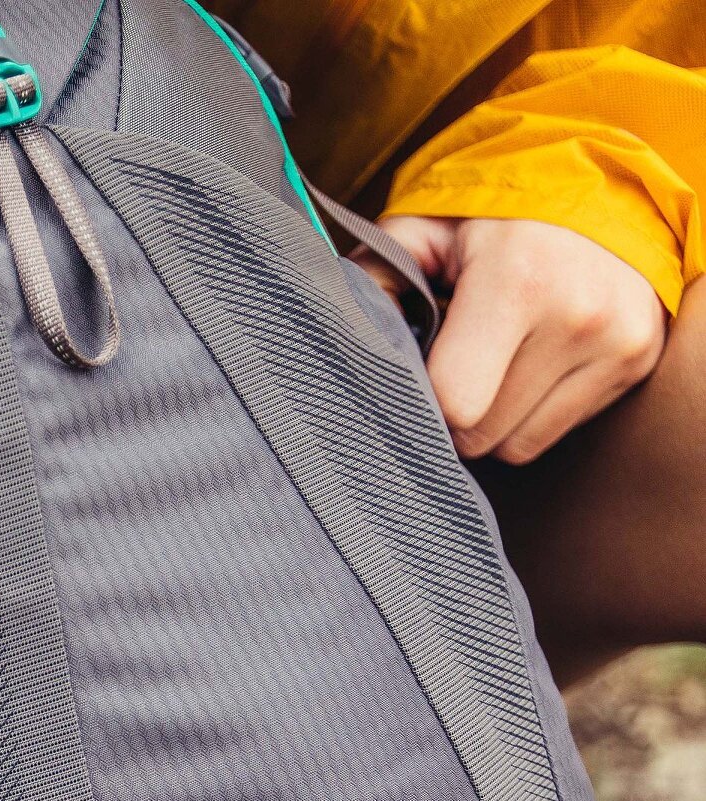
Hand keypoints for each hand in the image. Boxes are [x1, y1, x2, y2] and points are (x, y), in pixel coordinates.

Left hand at [369, 217, 666, 464]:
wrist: (603, 191)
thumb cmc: (495, 218)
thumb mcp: (426, 229)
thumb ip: (372, 275)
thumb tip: (328, 325)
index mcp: (517, 281)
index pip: (453, 403)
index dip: (423, 399)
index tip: (419, 372)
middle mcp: (577, 316)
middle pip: (480, 434)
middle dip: (454, 414)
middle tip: (453, 366)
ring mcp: (616, 343)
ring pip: (515, 445)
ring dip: (491, 421)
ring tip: (492, 364)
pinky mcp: (636, 363)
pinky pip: (552, 434)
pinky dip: (529, 415)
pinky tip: (527, 367)